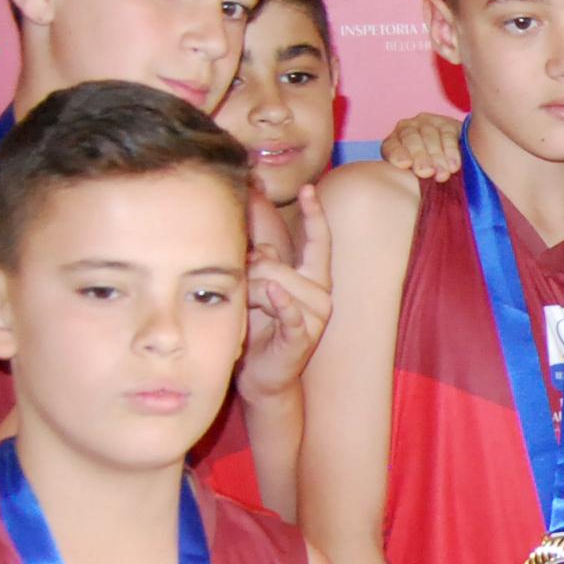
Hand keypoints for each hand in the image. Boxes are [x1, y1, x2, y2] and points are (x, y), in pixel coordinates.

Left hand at [235, 180, 334, 402]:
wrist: (261, 374)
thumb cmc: (260, 327)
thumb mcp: (260, 285)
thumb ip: (263, 257)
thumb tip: (257, 223)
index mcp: (313, 278)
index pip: (319, 241)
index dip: (315, 215)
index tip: (308, 189)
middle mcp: (321, 294)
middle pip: (278, 265)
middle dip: (251, 274)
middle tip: (243, 292)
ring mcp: (315, 317)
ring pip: (275, 285)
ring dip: (251, 295)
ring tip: (248, 310)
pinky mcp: (303, 337)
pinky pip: (290, 313)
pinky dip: (280, 304)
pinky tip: (271, 296)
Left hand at [380, 114, 461, 182]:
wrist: (452, 161)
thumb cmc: (426, 175)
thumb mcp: (412, 178)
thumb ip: (407, 183)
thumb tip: (404, 199)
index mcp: (393, 142)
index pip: (391, 146)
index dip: (397, 154)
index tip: (404, 165)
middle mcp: (407, 128)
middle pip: (410, 138)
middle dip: (419, 156)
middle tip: (426, 172)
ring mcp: (428, 123)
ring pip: (430, 136)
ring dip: (437, 157)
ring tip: (443, 175)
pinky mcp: (448, 124)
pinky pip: (448, 135)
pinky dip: (451, 151)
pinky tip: (454, 166)